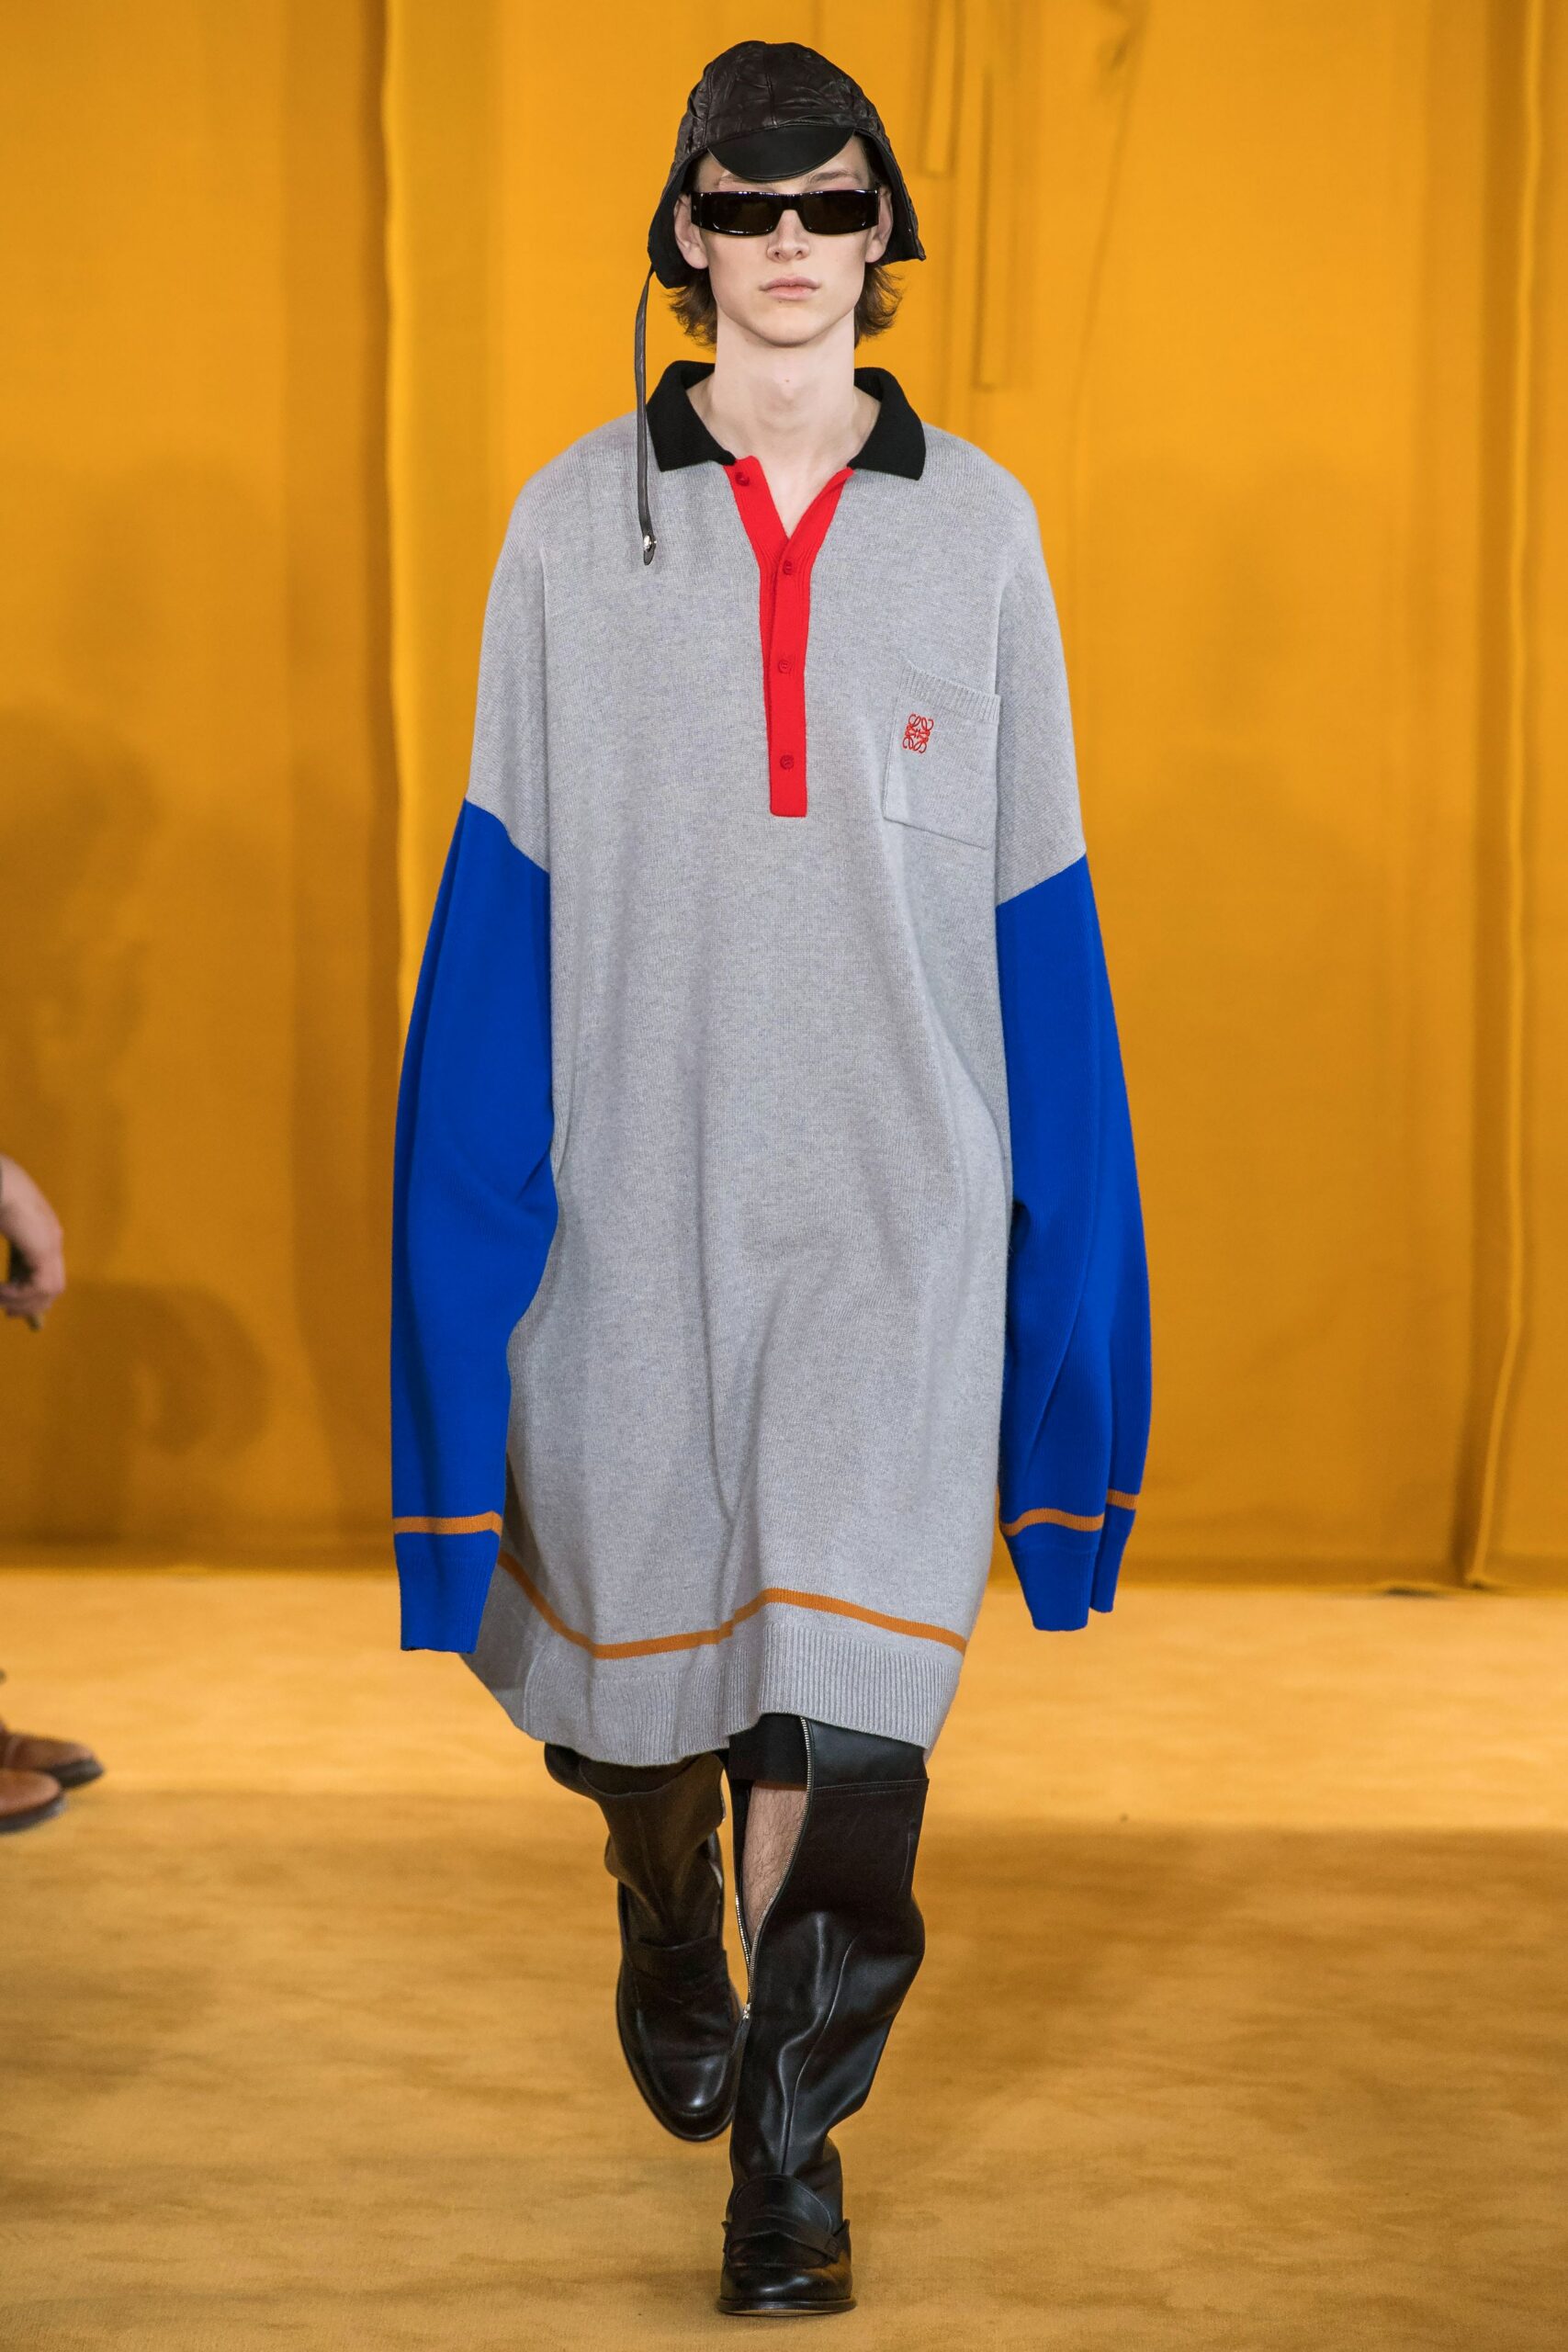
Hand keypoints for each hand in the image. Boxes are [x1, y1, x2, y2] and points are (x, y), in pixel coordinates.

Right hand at [0, 1156, 65, 1326]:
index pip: (44, 1270)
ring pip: (50, 1289)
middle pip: (52, 1283)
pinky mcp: (44, 1247)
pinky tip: (0, 1292)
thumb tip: (5, 1286)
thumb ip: (15, 1255)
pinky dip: (21, 1296)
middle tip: (9, 1314)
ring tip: (1, 1302)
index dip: (29, 1291)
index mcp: (40, 1230)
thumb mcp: (5, 1225)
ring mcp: (50, 1241)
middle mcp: (50, 1237)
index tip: (11, 1304)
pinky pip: (41, 1286)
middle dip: (31, 1303)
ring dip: (25, 1302)